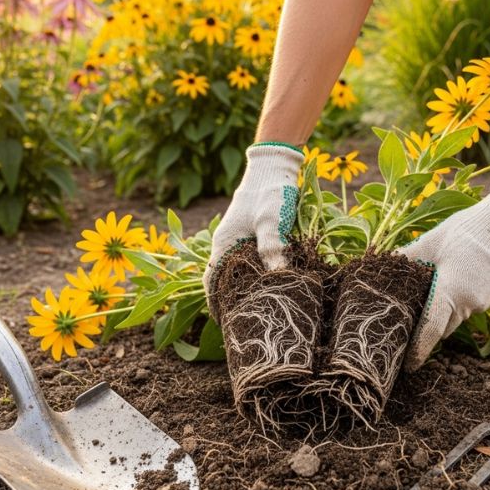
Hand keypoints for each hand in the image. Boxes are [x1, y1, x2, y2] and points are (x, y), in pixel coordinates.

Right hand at [205, 144, 303, 308]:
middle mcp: (226, 244)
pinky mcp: (249, 235)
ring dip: (240, 288)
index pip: (210, 280)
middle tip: (242, 319)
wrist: (272, 167)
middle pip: (220, 279)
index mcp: (224, 243)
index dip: (214, 302)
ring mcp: (237, 239)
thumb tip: (279, 277)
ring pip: (233, 271)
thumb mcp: (271, 221)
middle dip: (228, 300)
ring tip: (254, 307)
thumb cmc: (269, 193)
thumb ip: (272, 248)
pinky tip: (265, 284)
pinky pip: (245, 262)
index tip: (222, 322)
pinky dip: (250, 276)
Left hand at [398, 182, 489, 369]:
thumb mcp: (428, 244)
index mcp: (449, 294)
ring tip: (427, 299)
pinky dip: (458, 301)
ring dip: (443, 312)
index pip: (430, 332)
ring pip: (457, 316)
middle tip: (409, 326)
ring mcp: (485, 302)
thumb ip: (404, 260)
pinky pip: (470, 306)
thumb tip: (379, 266)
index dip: (418, 350)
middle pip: (442, 326)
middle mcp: (468, 304)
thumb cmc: (464, 232)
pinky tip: (450, 283)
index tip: (408, 365)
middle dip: (427, 329)